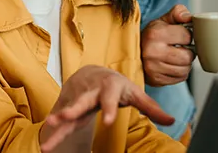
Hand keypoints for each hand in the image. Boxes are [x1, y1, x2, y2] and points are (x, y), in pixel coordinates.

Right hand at [39, 65, 173, 151]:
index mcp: (109, 87)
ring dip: (57, 124)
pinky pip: (61, 122)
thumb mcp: (135, 93)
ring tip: (48, 137)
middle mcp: (90, 92)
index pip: (110, 98)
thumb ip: (151, 108)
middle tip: (64, 118)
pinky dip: (53, 132)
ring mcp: (77, 100)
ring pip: (66, 113)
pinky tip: (46, 145)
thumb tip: (171, 120)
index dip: (110, 108)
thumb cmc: (117, 85)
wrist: (93, 73)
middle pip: (81, 101)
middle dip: (72, 110)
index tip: (109, 120)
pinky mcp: (69, 108)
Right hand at [141, 4, 194, 86]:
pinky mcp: (156, 80)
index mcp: (155, 33)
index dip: (188, 35)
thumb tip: (188, 17)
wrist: (135, 52)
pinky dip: (180, 72)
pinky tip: (173, 65)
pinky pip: (180, 78)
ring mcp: (153, 68)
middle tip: (182, 48)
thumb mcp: (163, 19)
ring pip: (185, 69)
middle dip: (189, 52)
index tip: (182, 35)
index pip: (187, 36)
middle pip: (188, 56)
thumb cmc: (153, 35)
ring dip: (185, 63)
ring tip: (177, 56)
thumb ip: (178, 12)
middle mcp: (152, 52)